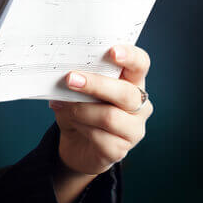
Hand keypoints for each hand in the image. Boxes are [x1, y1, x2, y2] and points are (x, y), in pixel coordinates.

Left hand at [49, 44, 152, 175]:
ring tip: (62, 105)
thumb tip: (67, 75)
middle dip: (96, 84)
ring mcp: (134, 129)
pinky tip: (70, 122)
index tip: (112, 51)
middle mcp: (139, 105)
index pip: (140, 64)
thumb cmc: (79, 109)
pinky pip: (100, 137)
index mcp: (132, 82)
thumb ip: (78, 80)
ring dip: (81, 110)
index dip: (130, 56)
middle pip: (126, 93)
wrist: (76, 144)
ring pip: (110, 116)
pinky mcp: (121, 150)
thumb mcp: (76, 91)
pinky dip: (80, 126)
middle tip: (70, 79)